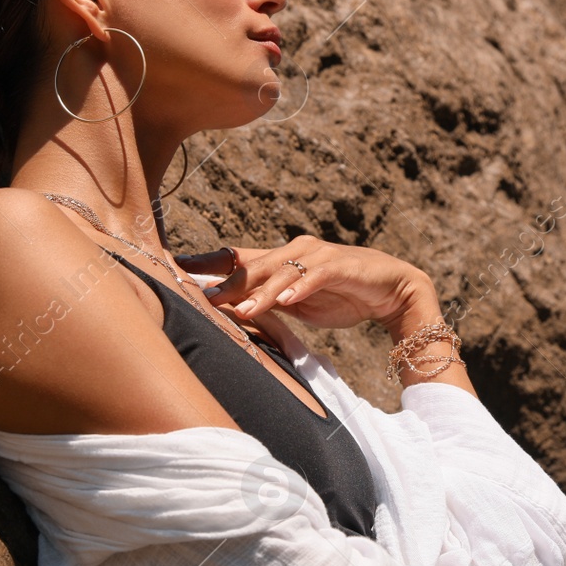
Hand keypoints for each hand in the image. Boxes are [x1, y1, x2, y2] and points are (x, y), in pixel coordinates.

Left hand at [177, 235, 438, 331]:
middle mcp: (294, 251)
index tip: (176, 269)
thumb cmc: (342, 297)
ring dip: (261, 291)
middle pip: (253, 265)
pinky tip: (288, 301)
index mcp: (280, 261)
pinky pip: (315, 276)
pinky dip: (301, 288)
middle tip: (201, 297)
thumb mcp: (297, 306)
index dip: (207, 263)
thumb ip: (268, 305)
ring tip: (243, 310)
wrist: (389, 291)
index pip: (236, 258)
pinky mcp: (339, 265)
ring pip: (281, 271)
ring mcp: (317, 256)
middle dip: (226, 281)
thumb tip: (232, 313)